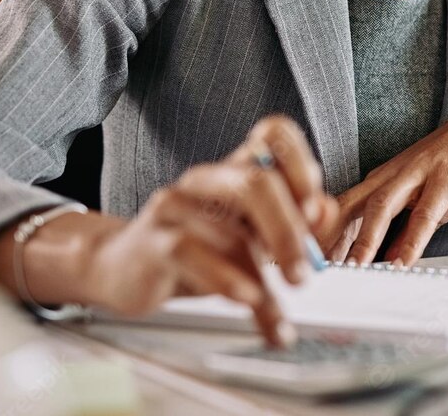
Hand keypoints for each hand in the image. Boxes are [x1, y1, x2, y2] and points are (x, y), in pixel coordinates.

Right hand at [79, 116, 335, 347]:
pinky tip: (245, 300)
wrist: (121, 271)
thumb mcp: (251, 237)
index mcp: (236, 171)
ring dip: (263, 280)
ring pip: (230, 233)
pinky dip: (226, 280)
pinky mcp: (152, 241)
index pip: (272, 135)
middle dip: (289, 232)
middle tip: (303, 274)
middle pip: (256, 182)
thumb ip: (293, 223)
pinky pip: (192, 253)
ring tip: (275, 312)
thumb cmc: (195, 250)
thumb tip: (326, 211)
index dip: (301, 163)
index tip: (314, 209)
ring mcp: (176, 206)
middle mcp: (206, 180)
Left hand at [323, 100, 447, 266]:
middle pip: (346, 206)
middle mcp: (391, 173)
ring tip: (353, 269)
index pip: (337, 209)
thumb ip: (401, 227)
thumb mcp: (422, 198)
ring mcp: (417, 172)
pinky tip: (405, 260)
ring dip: (363, 239)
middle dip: (325, 238)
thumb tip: (382, 261)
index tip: (296, 264)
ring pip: (380, 206)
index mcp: (380, 179)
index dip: (314, 236)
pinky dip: (412, 238)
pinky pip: (425, 212)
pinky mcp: (446, 175)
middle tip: (308, 269)